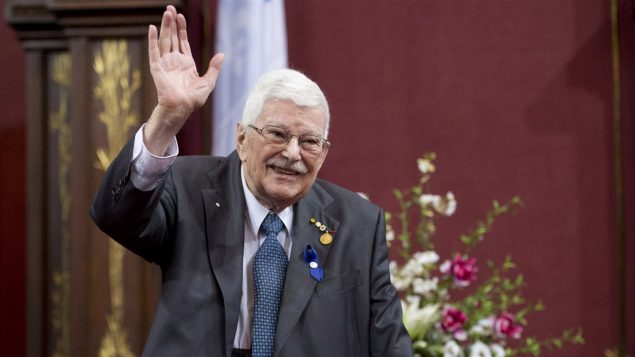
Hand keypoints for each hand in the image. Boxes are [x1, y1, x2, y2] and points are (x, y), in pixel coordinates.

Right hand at [145, 5, 223, 153]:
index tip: (180, 16)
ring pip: (164, 41)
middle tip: (170, 8)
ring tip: (166, 13)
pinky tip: (152, 28)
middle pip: (172, 37)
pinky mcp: (158, 68)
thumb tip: (222, 55)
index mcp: (186, 63)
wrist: (182, 108)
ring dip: (164, 27)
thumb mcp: (208, 82)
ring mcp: (165, 63)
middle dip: (171, 23)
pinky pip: (154, 51)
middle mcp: (174, 61)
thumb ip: (214, 68)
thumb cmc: (193, 99)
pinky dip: (152, 40)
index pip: (182, 42)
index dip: (181, 29)